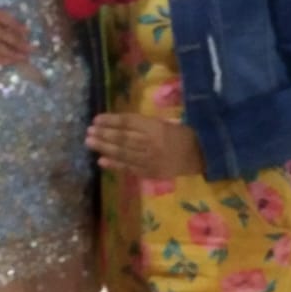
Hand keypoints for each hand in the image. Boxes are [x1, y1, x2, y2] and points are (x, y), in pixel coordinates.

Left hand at [86, 113, 202, 177]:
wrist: (202, 156)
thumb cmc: (183, 135)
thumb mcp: (165, 123)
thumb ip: (143, 124)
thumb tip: (117, 124)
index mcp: (156, 127)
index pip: (128, 122)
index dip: (111, 120)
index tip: (96, 119)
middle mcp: (151, 143)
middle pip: (122, 138)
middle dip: (103, 135)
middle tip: (88, 132)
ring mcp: (150, 159)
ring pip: (123, 153)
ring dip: (104, 148)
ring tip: (90, 143)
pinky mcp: (150, 172)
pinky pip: (130, 168)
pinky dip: (115, 165)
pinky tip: (101, 161)